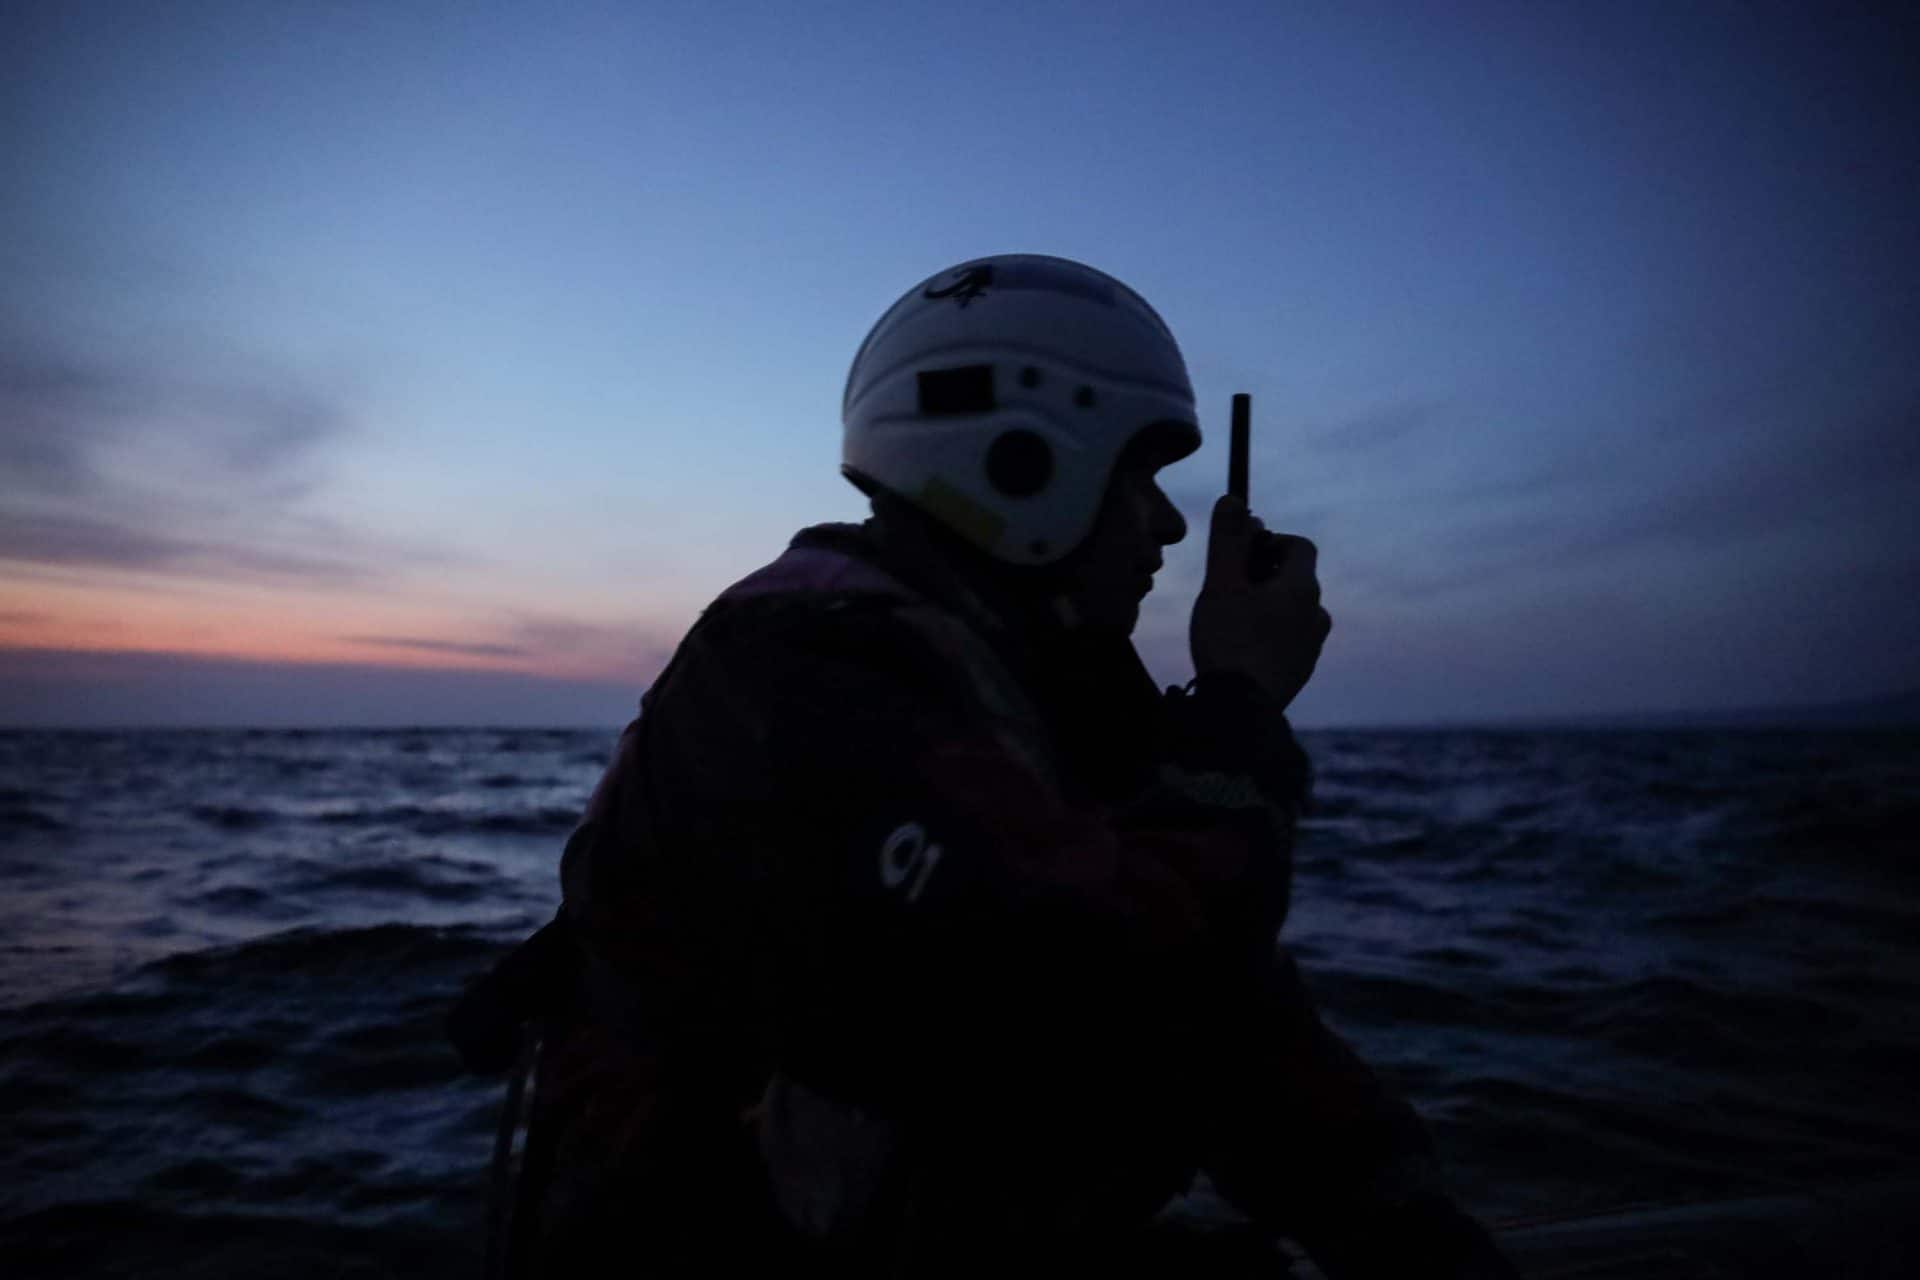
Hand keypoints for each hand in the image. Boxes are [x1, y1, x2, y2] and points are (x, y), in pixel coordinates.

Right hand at [1189, 494, 1329, 710]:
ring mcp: (1312, 647)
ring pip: (1293, 611)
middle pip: (1296, 578)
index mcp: (1303, 589)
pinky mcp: (1301, 672)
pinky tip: (1240, 648)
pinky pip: (1289, 640)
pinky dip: (1269, 634)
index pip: (1300, 546)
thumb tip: (1233, 500)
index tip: (1243, 553)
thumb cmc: (1229, 642)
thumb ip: (1228, 541)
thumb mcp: (1221, 585)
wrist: (1239, 712)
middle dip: (1264, 574)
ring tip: (1232, 620)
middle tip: (1229, 587)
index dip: (1271, 541)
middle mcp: (1317, 615)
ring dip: (1267, 606)